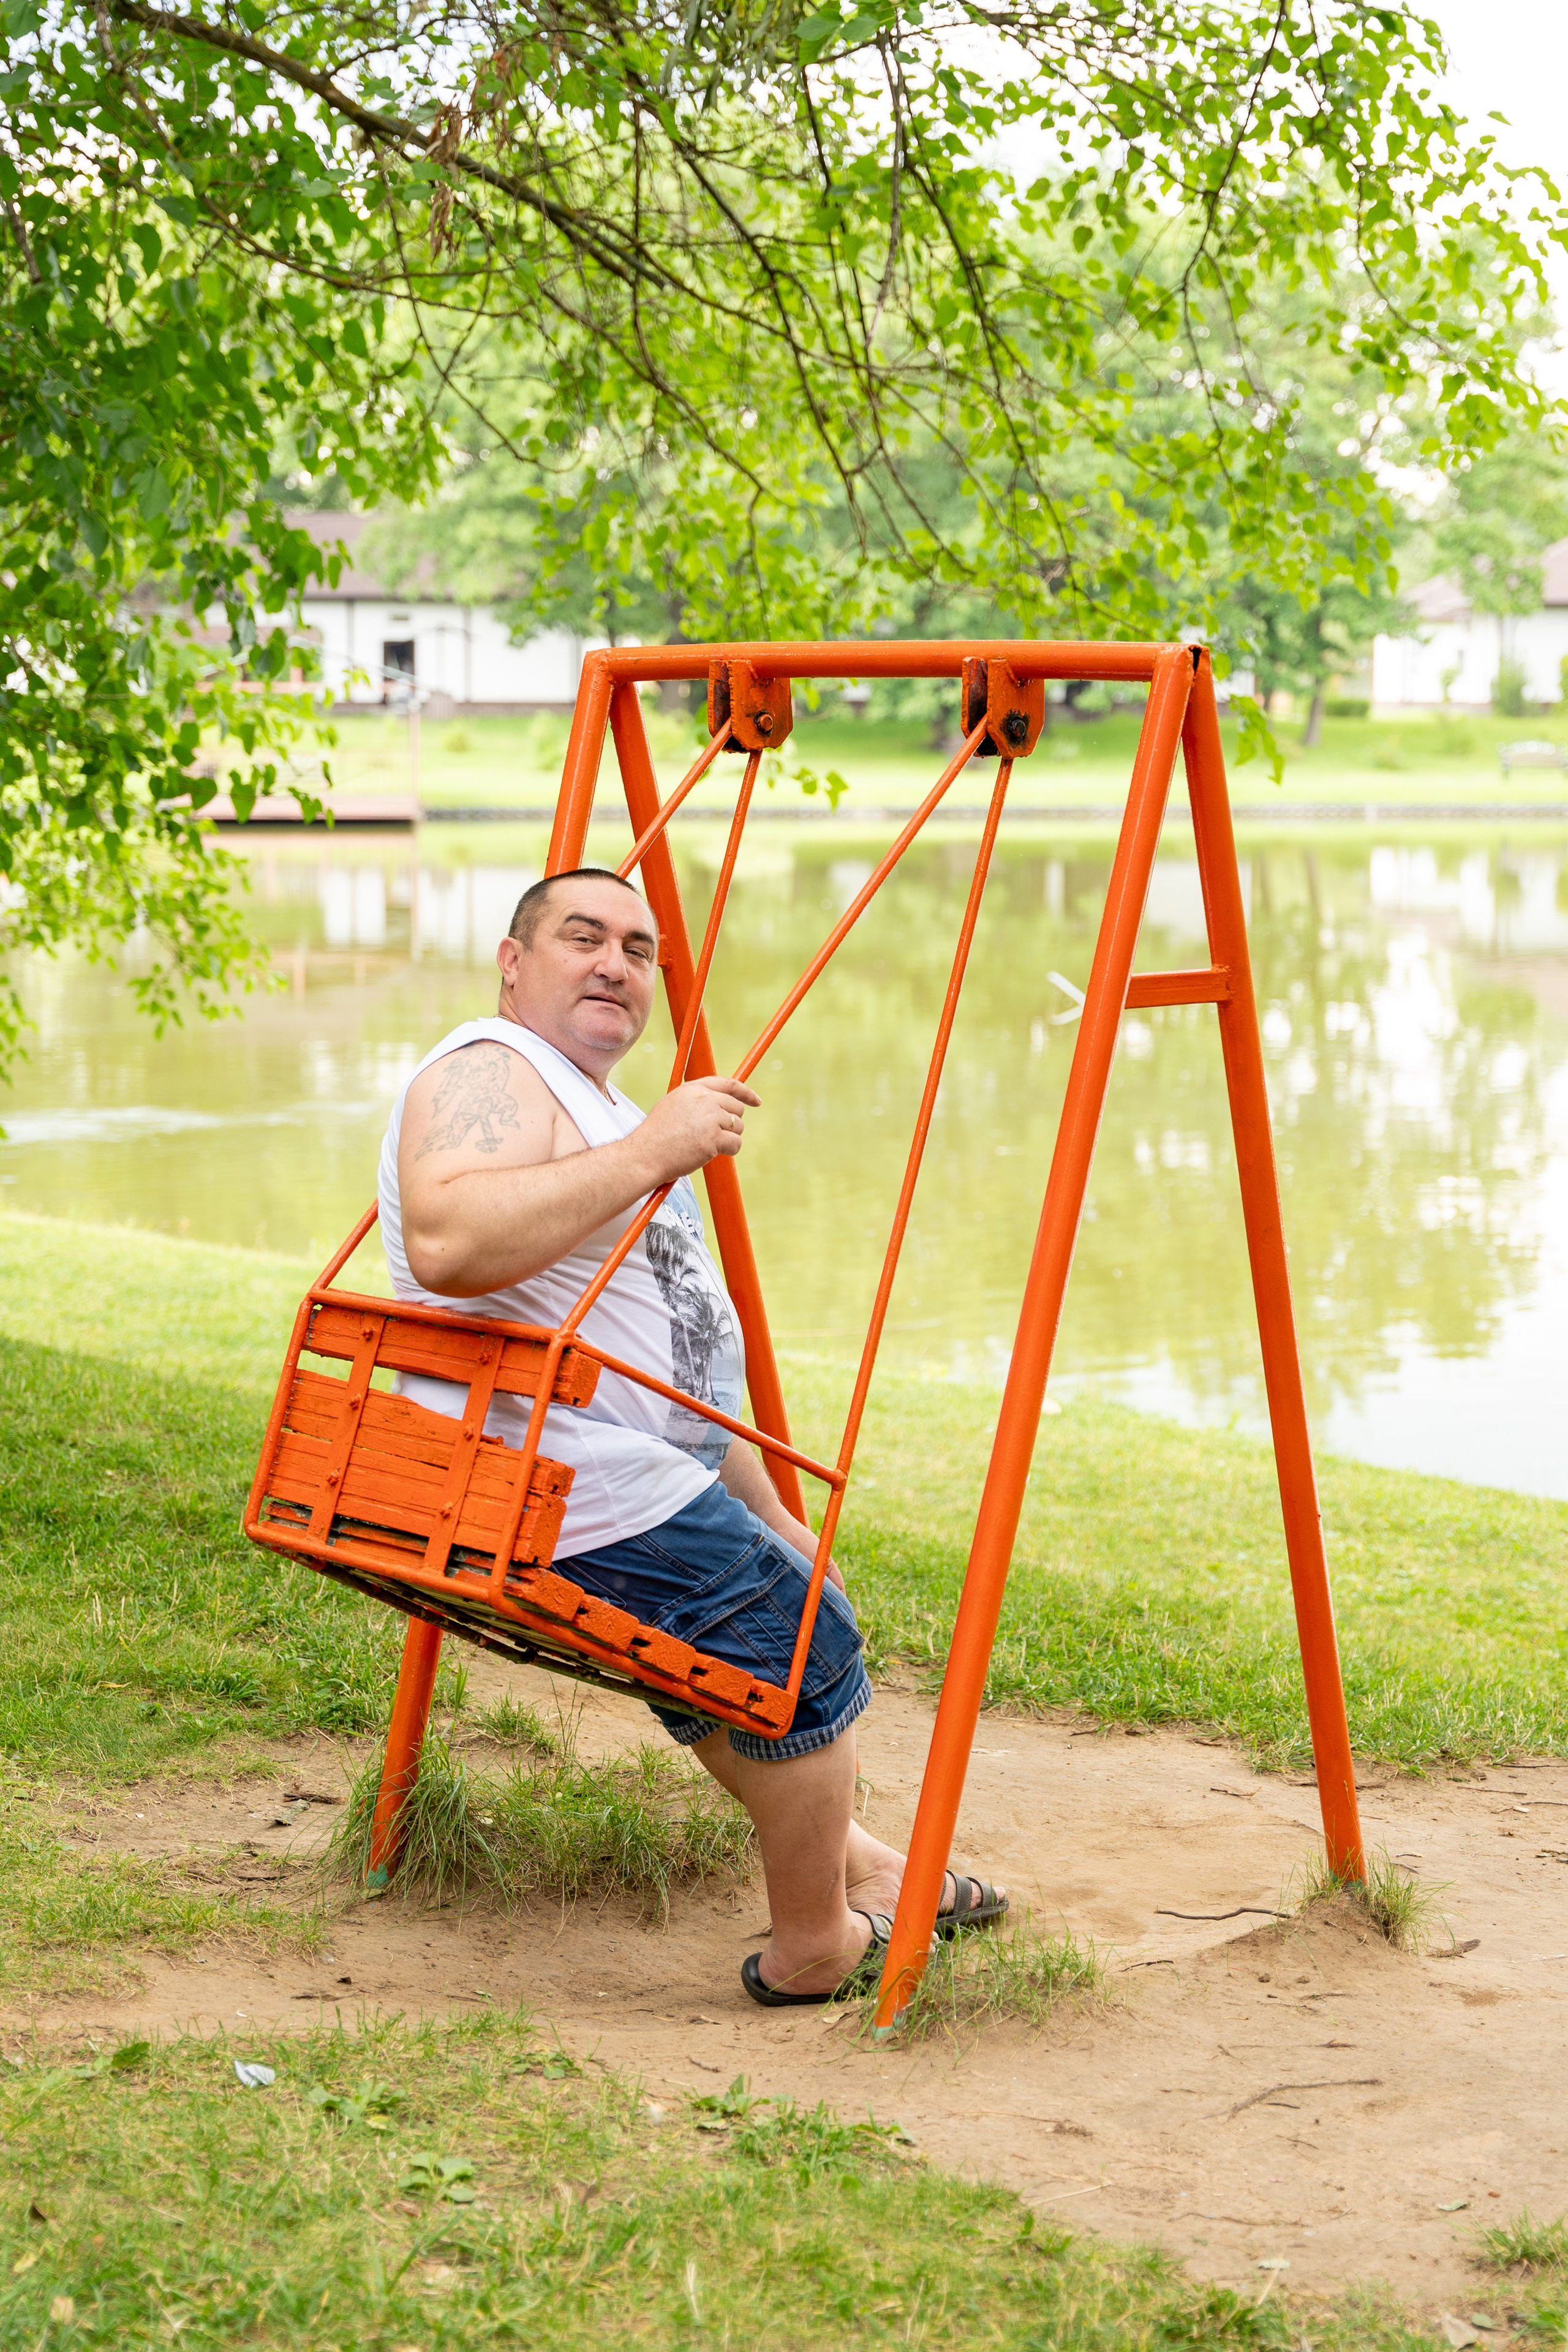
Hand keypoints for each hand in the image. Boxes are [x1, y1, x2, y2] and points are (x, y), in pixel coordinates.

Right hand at [636, 1075, 760, 1182]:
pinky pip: (736, 1144)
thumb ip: (696, 1101)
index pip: (728, 1084)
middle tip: (715, 1135)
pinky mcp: (714, 1138)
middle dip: (731, 1123)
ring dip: (727, 1138)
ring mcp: (711, 1118)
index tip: (755, 1101)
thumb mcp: (673, 1105)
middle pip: (736, 1107)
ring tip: (705, 1144)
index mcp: (693, 1089)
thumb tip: (719, 1105)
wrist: (646, 1154)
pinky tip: (709, 1153)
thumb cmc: (657, 1135)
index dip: (745, 1093)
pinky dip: (728, 1151)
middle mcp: (704, 1099)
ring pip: (738, 1126)